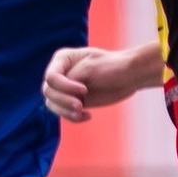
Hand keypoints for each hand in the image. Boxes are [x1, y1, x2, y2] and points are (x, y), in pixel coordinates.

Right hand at [40, 44, 160, 121]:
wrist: (129, 76)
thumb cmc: (113, 66)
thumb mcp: (91, 68)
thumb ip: (71, 78)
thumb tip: (55, 92)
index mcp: (62, 59)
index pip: (51, 77)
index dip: (65, 86)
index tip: (84, 89)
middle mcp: (60, 73)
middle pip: (49, 92)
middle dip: (63, 101)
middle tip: (81, 105)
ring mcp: (65, 88)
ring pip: (52, 104)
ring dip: (65, 111)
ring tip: (82, 112)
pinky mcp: (73, 100)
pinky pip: (63, 113)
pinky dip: (72, 117)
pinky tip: (88, 115)